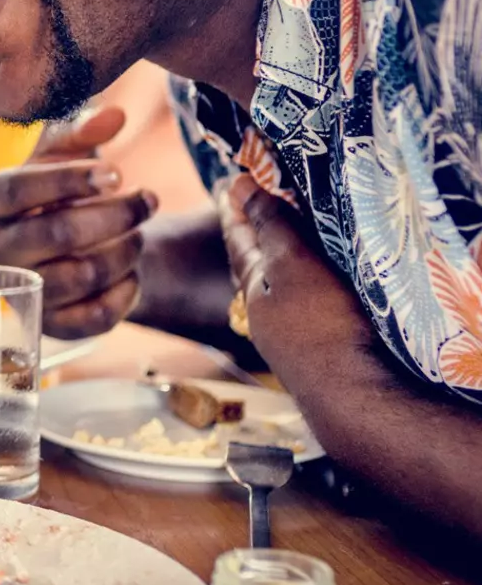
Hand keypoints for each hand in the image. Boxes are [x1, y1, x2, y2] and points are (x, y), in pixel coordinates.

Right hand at [0, 106, 158, 337]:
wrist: (53, 252)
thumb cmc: (51, 194)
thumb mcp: (57, 156)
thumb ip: (81, 132)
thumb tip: (114, 116)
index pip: (19, 189)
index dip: (71, 179)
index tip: (116, 173)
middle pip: (58, 233)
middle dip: (117, 214)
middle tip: (150, 198)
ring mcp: (18, 293)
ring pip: (84, 274)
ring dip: (127, 249)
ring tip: (140, 231)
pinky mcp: (48, 327)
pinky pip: (96, 316)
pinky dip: (126, 291)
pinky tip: (132, 271)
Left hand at [219, 174, 372, 377]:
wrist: (354, 399)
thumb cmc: (320, 325)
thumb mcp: (292, 264)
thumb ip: (270, 227)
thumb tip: (239, 186)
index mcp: (252, 288)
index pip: (239, 240)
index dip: (236, 210)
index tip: (230, 185)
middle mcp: (263, 314)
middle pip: (252, 267)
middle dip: (251, 238)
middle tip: (249, 210)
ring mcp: (286, 338)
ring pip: (274, 291)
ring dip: (276, 265)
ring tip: (281, 245)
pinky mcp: (314, 355)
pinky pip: (297, 310)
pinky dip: (298, 290)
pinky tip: (312, 293)